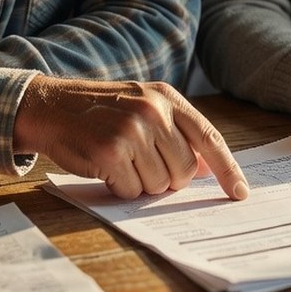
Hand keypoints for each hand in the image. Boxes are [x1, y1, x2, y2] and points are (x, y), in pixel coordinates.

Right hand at [14, 76, 248, 200]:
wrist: (50, 106)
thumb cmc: (100, 111)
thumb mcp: (143, 105)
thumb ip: (177, 132)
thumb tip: (208, 169)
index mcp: (167, 98)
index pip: (209, 138)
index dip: (227, 169)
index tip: (239, 193)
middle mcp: (153, 111)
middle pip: (184, 171)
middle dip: (167, 178)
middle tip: (141, 164)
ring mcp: (132, 131)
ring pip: (158, 185)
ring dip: (140, 183)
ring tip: (120, 160)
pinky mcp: (110, 153)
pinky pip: (131, 190)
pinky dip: (119, 187)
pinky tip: (105, 167)